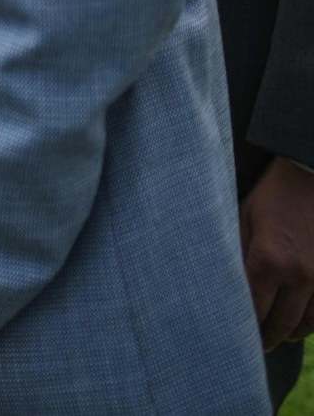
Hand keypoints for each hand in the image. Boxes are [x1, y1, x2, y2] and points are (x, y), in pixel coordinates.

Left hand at [242, 155, 313, 347]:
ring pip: (305, 324)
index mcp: (267, 260)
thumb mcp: (243, 218)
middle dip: (263, 338)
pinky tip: (297, 325)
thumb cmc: (272, 197)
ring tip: (273, 337)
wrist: (312, 178)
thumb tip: (221, 279)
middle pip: (279, 323)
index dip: (240, 325)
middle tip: (250, 347)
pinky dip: (311, 324)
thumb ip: (235, 251)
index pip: (251, 307)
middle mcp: (297, 275)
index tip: (228, 334)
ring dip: (288, 334)